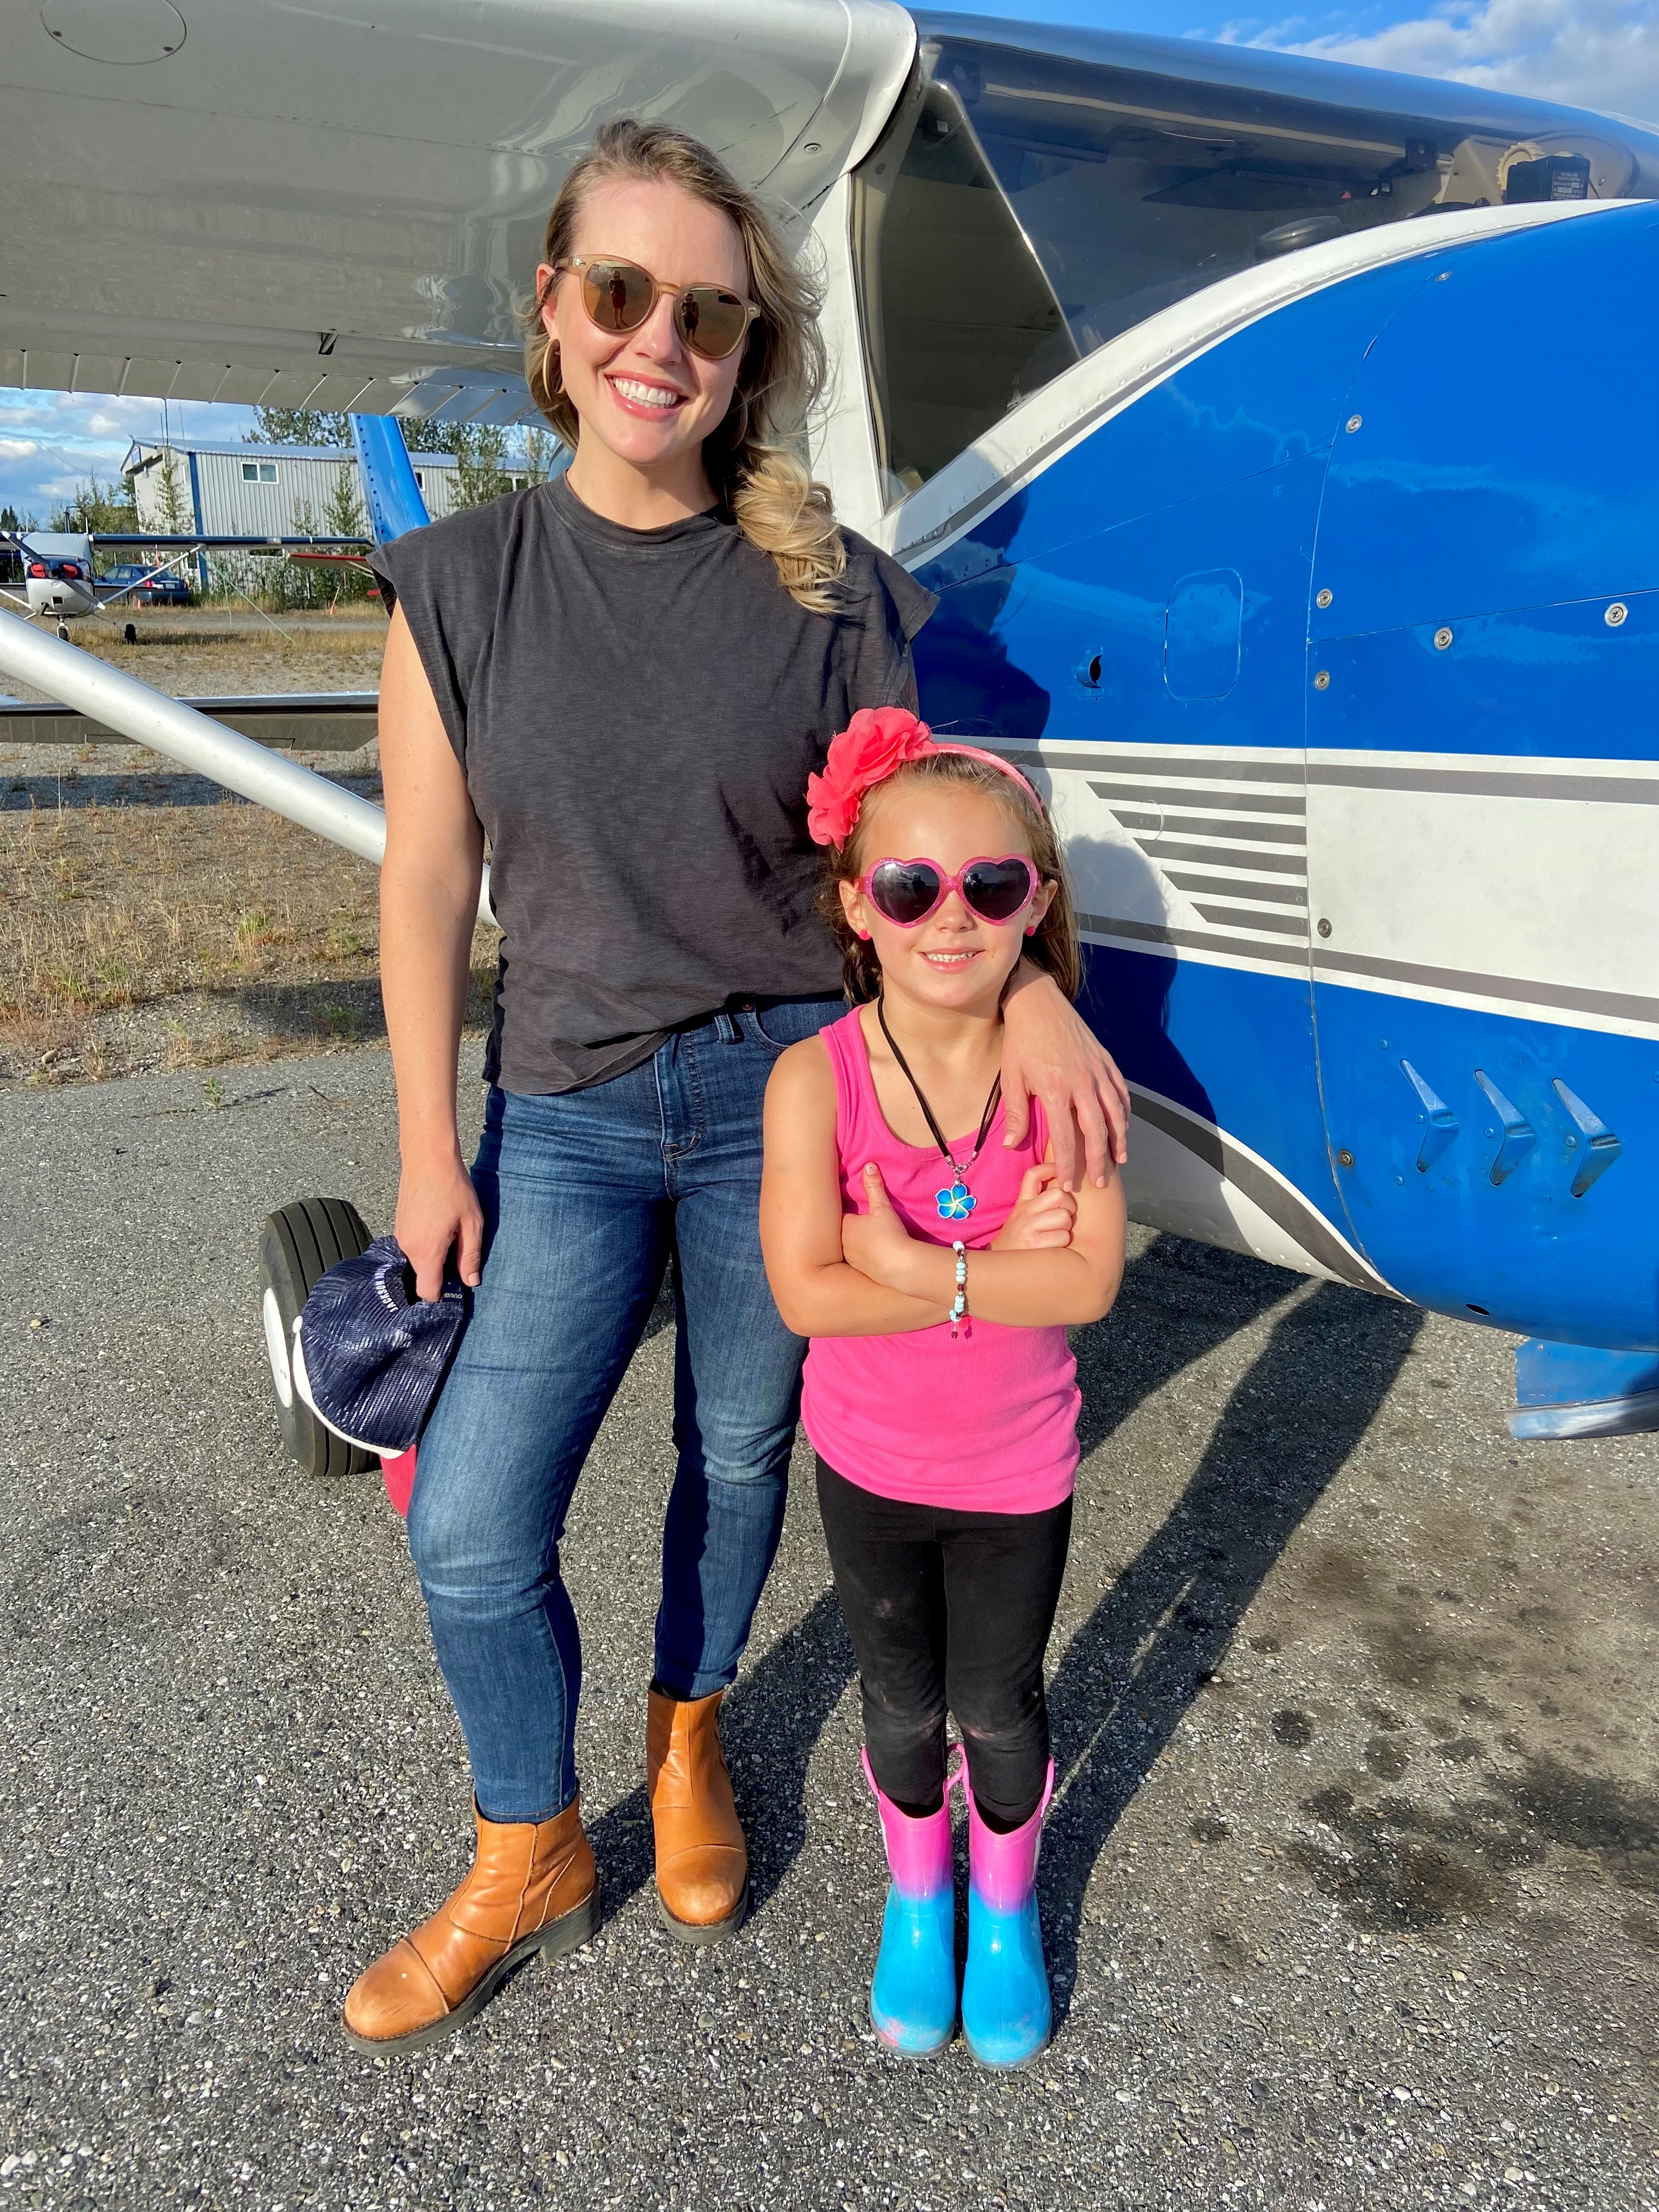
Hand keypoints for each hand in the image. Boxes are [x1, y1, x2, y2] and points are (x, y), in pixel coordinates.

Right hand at [395, 1151, 483, 1299]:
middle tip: (460, 1254)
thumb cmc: (453, 1187)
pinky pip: (413, 1245)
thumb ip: (470, 1256)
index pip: (427, 1292)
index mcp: (426, 1250)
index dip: (442, 1295)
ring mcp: (400, 1236)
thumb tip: (471, 1282)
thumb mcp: (472, 1223)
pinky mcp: (399, 1225)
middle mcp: (408, 1247)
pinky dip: (427, 1243)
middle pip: (423, 1276)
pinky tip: (441, 1225)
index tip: (457, 1288)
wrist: (427, 1157)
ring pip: (418, 1260)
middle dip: (441, 1273)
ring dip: (435, 1255)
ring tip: (452, 1233)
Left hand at [841, 1163, 923, 1290]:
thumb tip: (869, 1164)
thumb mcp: (882, 1207)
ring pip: (848, 1247)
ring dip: (855, 1243)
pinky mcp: (859, 1271)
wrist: (899, 1266)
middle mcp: (843, 1244)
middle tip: (860, 1223)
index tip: (852, 1208)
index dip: (846, 1211)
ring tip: (867, 1239)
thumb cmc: (889, 1234)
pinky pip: (857, 1260)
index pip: (839, 1215)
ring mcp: (850, 1259)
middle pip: (841, 1231)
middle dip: (849, 1227)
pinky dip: (863, 1256)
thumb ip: (874, 1186)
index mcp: (845, 1226)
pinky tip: (873, 1254)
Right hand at [991, 1162, 1076, 1251]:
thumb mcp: (1021, 1217)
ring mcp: (1028, 1227)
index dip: (1049, 1169)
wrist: (1003, 1268)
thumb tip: (1064, 1189)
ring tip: (1056, 1235)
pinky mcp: (1034, 1244)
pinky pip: (1063, 1236)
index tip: (1059, 1172)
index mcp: (1023, 1203)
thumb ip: (1038, 1203)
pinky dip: (1063, 1243)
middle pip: (1059, 1194)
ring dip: (1066, 1228)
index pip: (1033, 1175)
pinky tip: (1054, 1247)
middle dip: (1069, 1206)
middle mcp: (1025, 1212)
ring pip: (1064, 1216)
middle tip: (1064, 1218)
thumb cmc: (1019, 1241)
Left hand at [1000, 966, 1129, 1186]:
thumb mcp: (1012, 1078)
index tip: (1070, 1184)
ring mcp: (1097, 1071)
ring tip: (1119, 1160)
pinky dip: (1125, 1112)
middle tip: (1099, 1181)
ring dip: (1119, 1140)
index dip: (1069, 1165)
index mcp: (1056, 1090)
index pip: (1066, 1139)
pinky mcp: (1105, 1060)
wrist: (1038, 1003)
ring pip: (1116, 1113)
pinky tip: (1123, 1126)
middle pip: (1098, 1131)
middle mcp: (1082, 1083)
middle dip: (1099, 1160)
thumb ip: (1016, 1114)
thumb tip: (1011, 1146)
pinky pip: (1121, 1091)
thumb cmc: (1021, 1042)